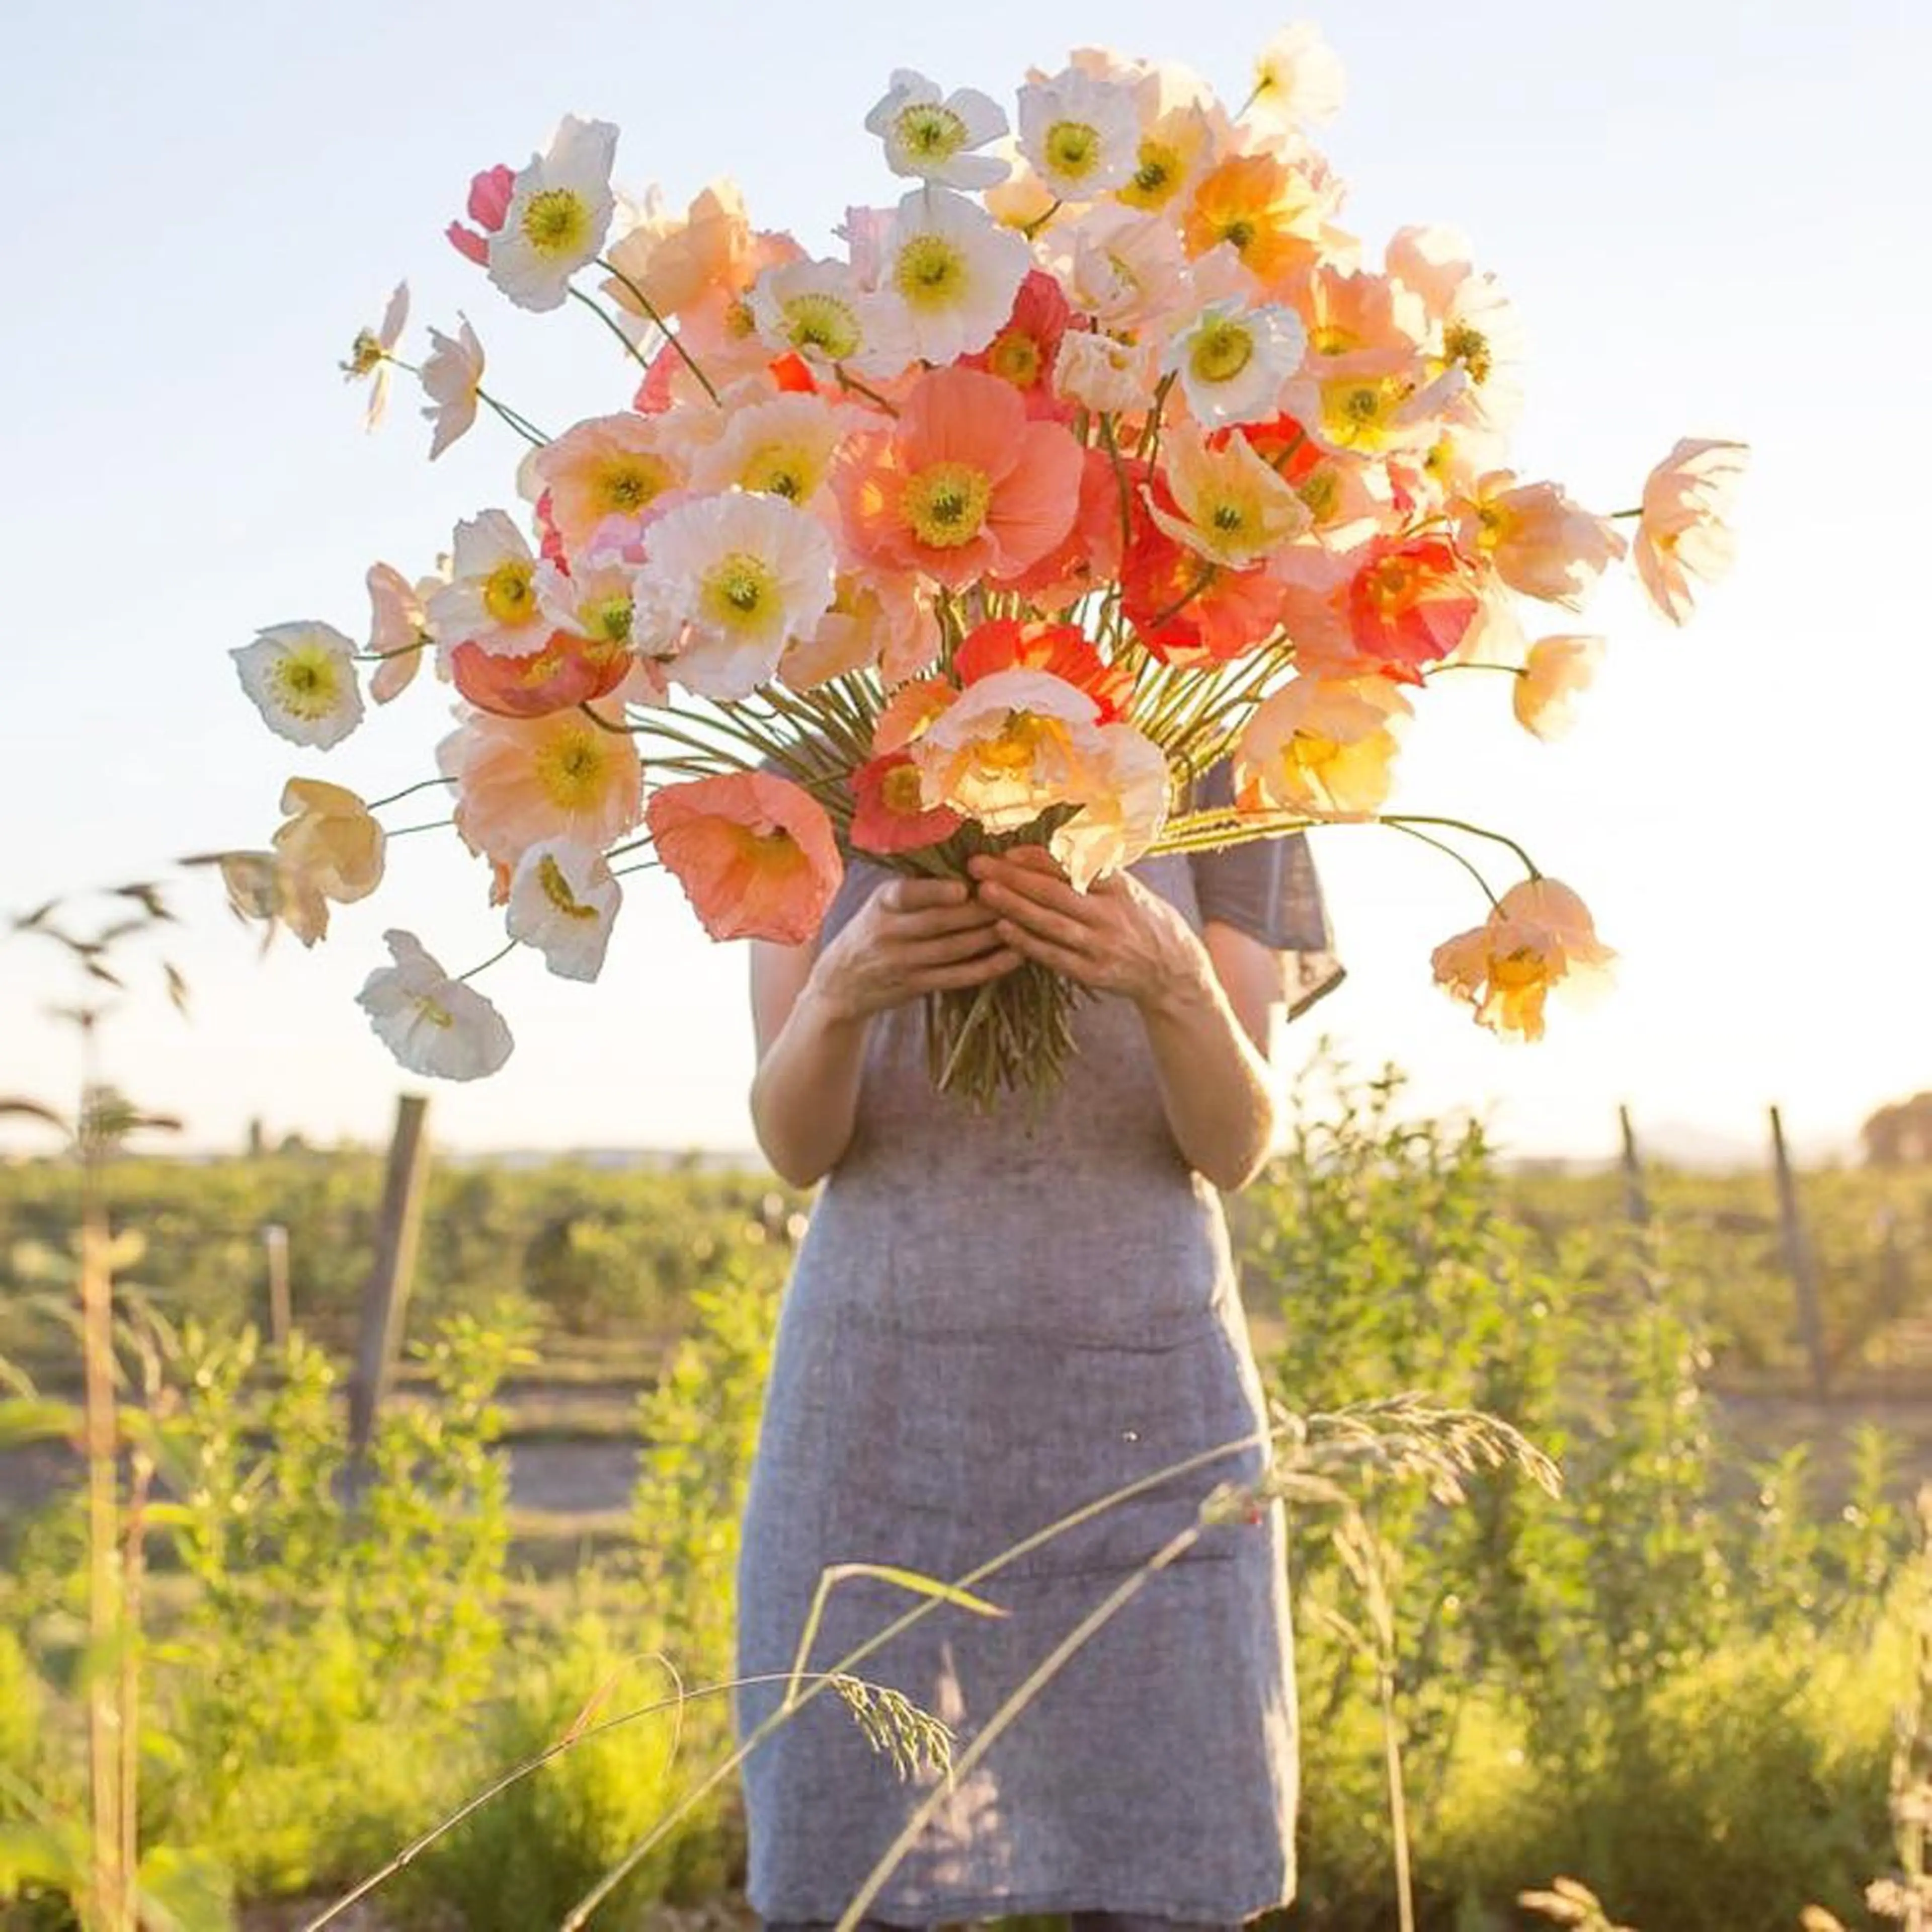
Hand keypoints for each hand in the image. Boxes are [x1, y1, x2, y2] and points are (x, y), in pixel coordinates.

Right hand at [810, 875, 1019, 1022]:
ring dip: (992, 936)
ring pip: (955, 949)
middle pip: (940, 922)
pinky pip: (959, 977)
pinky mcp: (916, 987)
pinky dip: (989, 967)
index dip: (936, 891)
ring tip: (1025, 921)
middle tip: (1018, 897)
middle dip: (981, 910)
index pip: (907, 894)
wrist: (839, 984)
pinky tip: (1015, 956)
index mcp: (882, 902)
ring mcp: (903, 963)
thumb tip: (970, 861)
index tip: (965, 887)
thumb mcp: (881, 903)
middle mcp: (888, 932)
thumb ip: (916, 887)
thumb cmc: (871, 931)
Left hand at [967, 847, 1208, 1011]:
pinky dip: (1027, 943)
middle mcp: (1111, 915)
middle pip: (1056, 893)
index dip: (1037, 858)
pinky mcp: (1094, 974)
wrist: (1173, 971)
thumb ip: (1093, 872)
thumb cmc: (1142, 921)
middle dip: (1014, 878)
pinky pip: (1055, 956)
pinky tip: (1002, 931)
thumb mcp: (1129, 889)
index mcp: (1120, 887)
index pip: (1074, 867)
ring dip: (1015, 908)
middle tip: (979, 865)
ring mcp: (1102, 946)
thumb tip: (1048, 847)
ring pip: (1052, 924)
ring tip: (984, 893)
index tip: (1006, 851)